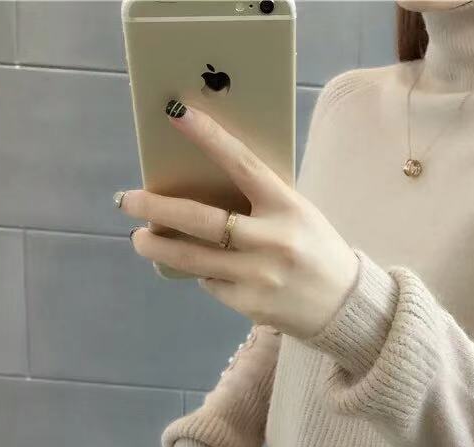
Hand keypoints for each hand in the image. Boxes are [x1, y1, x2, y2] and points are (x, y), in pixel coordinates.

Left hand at [116, 101, 359, 339]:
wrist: (345, 306)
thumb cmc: (318, 251)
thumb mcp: (299, 216)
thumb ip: (260, 203)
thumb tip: (202, 191)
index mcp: (288, 208)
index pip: (243, 165)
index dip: (208, 138)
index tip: (175, 113)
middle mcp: (273, 241)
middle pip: (201, 220)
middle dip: (156, 208)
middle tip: (127, 201)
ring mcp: (260, 276)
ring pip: (193, 258)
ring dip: (159, 247)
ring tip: (141, 239)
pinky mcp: (250, 304)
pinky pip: (212, 283)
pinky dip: (204, 273)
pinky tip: (208, 269)